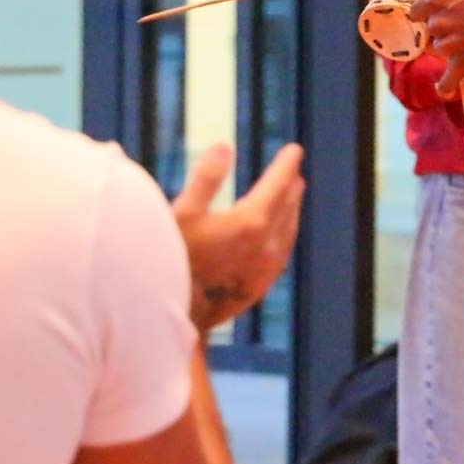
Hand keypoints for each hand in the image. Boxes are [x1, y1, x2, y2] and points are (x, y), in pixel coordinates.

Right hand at [171, 141, 304, 334]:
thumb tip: (224, 146)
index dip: (285, 166)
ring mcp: (264, 270)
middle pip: (286, 208)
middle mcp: (265, 247)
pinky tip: (278, 235)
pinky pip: (280, 254)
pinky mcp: (258, 287)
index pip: (277, 186)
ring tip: (292, 197)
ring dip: (290, 211)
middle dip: (290, 187)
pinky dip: (283, 236)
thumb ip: (206, 178)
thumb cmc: (168, 259)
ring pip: (286, 232)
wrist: (168, 316)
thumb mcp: (182, 212)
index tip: (295, 150)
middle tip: (294, 172)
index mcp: (249, 223)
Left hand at [396, 0, 463, 96]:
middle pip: (426, 27)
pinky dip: (444, 85)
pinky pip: (446, 80)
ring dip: (446, 47)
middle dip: (438, 25)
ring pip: (436, 48)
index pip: (416, 4)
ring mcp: (448, 45)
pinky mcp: (461, 64)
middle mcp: (437, 22)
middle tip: (461, 20)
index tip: (444, 5)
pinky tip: (443, 88)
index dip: (428, 5)